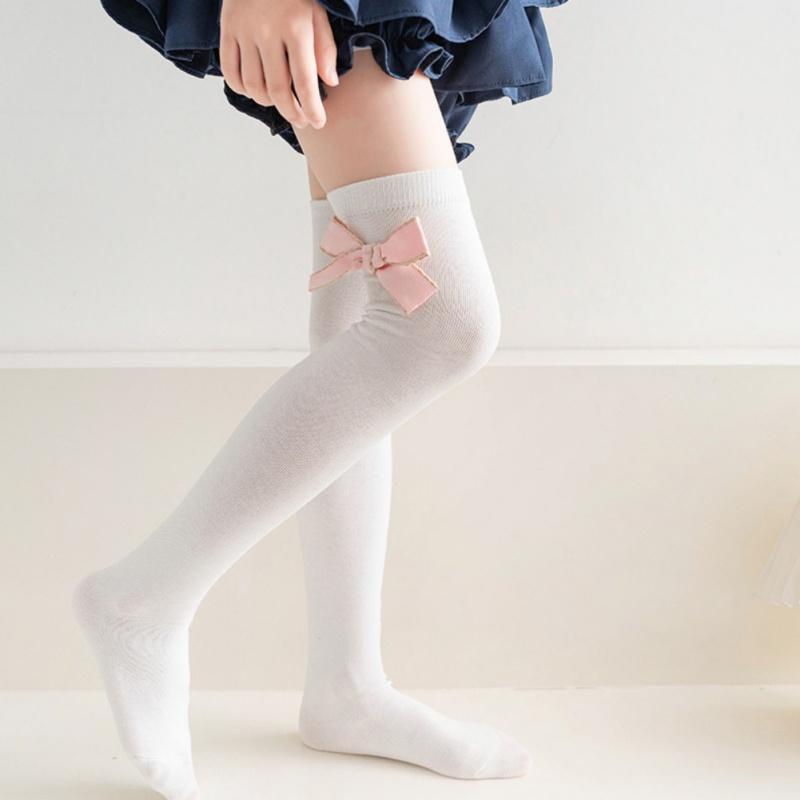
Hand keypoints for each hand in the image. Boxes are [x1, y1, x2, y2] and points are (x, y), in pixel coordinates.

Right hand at [220, 0, 338, 128]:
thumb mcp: (317, 13)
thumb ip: (325, 48)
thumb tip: (330, 83)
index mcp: (296, 27)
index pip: (304, 81)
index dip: (312, 108)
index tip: (318, 122)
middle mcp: (268, 31)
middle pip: (277, 89)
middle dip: (292, 112)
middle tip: (301, 120)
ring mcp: (244, 31)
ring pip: (253, 85)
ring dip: (267, 102)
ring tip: (279, 102)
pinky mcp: (227, 29)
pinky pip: (230, 71)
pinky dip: (242, 88)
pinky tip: (255, 90)